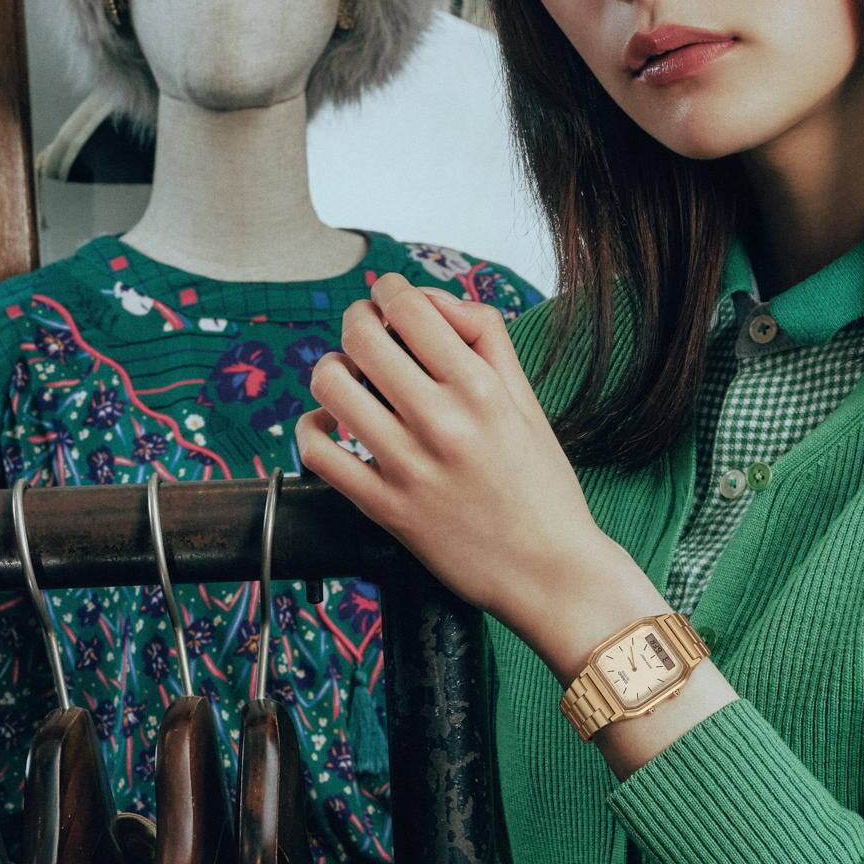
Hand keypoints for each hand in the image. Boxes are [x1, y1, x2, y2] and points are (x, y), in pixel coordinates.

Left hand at [294, 275, 619, 640]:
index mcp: (480, 388)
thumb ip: (487, 342)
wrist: (550, 573)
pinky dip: (312, 429)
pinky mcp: (384, 508)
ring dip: (333, 368)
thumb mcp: (528, 403)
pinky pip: (318, 453)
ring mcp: (407, 466)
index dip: (391, 290)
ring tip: (350, 378)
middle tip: (366, 329)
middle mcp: (440, 421)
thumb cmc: (543, 488)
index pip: (410, 307)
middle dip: (357, 319)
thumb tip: (435, 302)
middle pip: (361, 335)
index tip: (391, 297)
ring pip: (331, 385)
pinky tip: (331, 427)